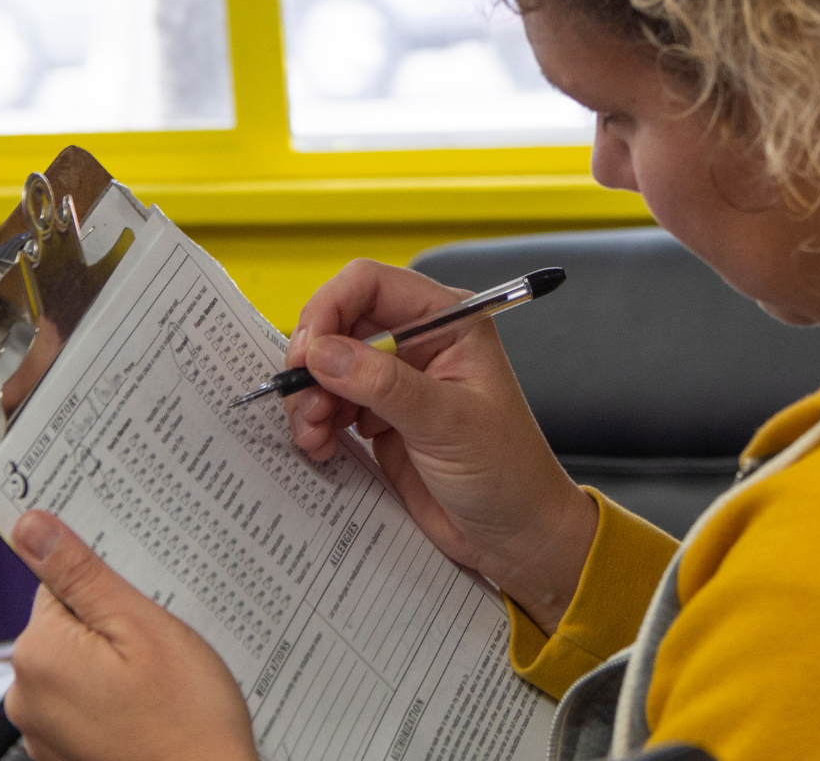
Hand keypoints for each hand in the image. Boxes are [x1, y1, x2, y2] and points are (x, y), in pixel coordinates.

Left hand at [5, 511, 257, 760]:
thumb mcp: (143, 627)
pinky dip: (114, 702)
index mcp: (39, 653)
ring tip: (160, 686)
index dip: (107, 590)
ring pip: (79, 667)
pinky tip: (150, 712)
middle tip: (160, 651)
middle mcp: (26, 696)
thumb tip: (30, 526)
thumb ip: (80, 575)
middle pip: (67, 627)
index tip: (142, 607)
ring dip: (115, 667)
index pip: (59, 586)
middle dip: (113, 629)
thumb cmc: (187, 717)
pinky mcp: (63, 755)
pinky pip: (84, 705)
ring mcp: (43, 733)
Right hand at [283, 259, 597, 632]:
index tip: (307, 353)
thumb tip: (323, 352)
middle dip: (313, 361)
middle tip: (305, 404)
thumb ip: (383, 384)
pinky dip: (316, 422)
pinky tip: (322, 446)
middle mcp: (418, 342)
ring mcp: (396, 381)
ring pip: (328, 366)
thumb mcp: (447, 423)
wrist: (514, 535)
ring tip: (314, 436)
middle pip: (339, 323)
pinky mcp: (380, 418)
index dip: (329, 308)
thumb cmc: (507, 472)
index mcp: (448, 322)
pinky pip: (330, 404)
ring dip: (309, 398)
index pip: (371, 284)